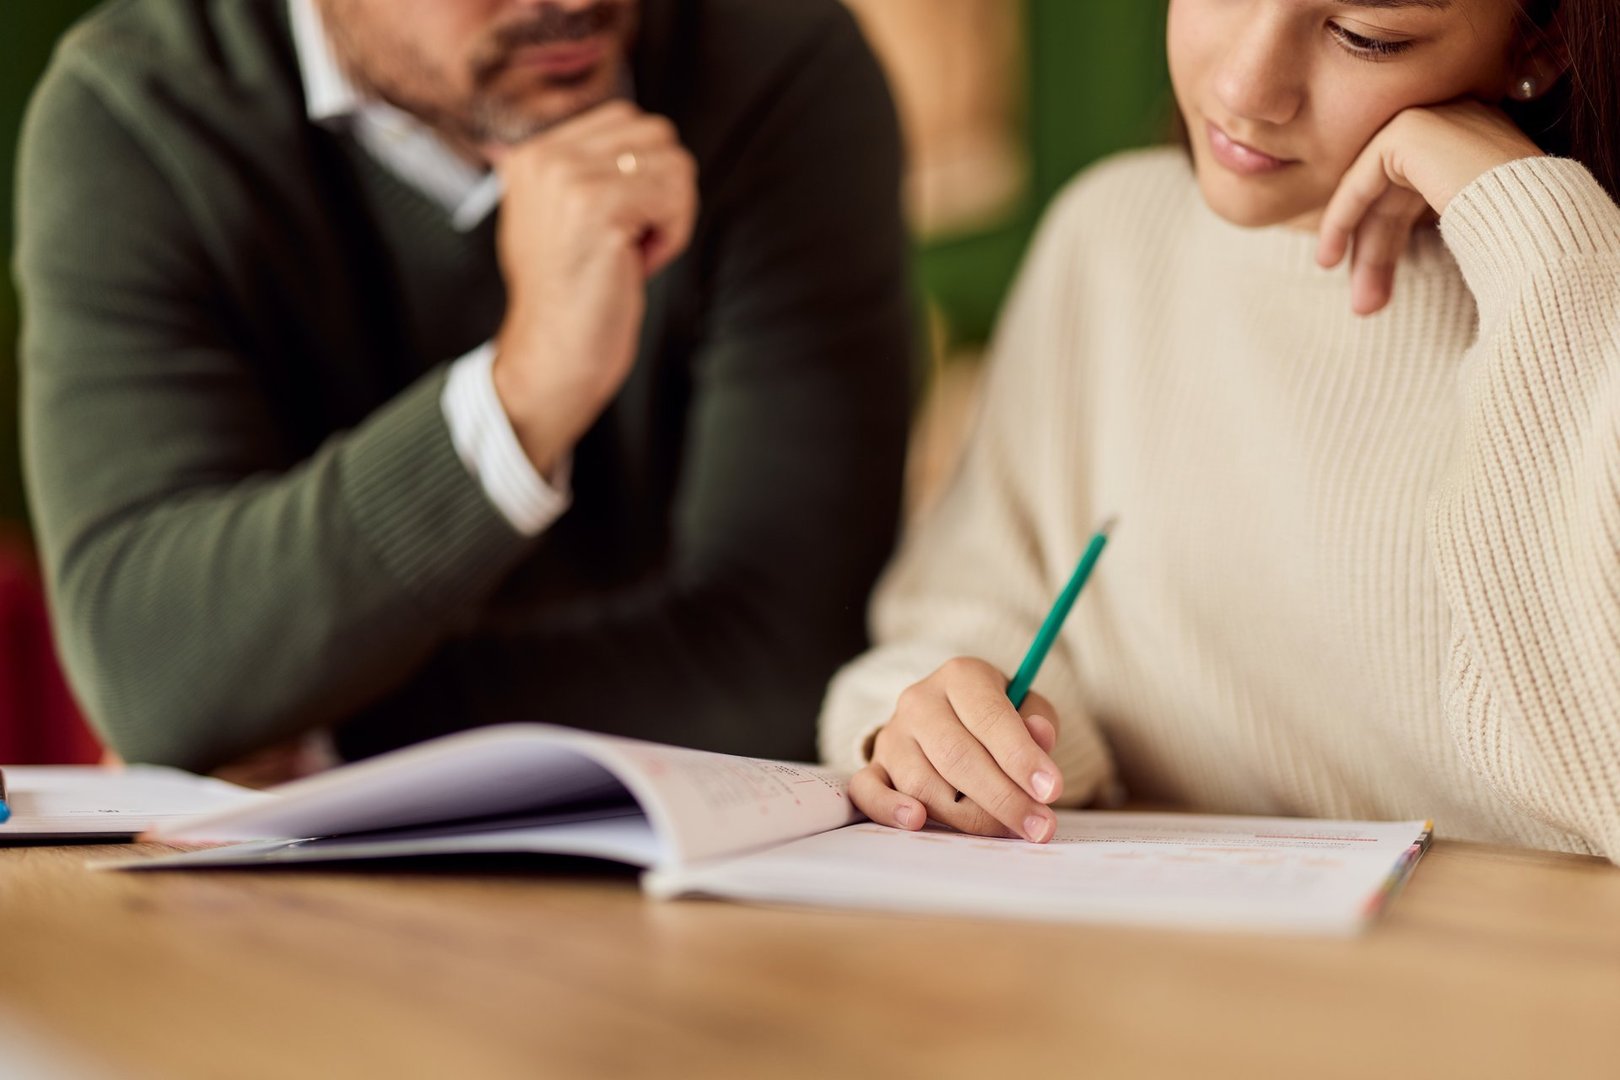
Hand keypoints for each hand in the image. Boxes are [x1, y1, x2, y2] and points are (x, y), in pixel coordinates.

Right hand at [486, 101, 697, 473]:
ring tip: (631, 253)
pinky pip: (676, 194)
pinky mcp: (598, 205)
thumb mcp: (563, 217)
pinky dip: (673, 235)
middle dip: (661, 189)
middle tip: (630, 240)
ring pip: (673, 162)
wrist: (552, 356)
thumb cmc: (571, 297)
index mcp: (533, 153)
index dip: (641, 174)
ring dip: (670, 214)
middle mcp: (544, 156)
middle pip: (655, 133)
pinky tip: (638, 264)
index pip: (626, 118)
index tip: (616, 226)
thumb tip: (648, 142)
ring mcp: (568, 177)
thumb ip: (590, 171)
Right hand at [849, 657, 1064, 841]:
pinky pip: (868, 789)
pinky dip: (888, 808)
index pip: (990, 718)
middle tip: (1038, 827)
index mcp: (961, 676)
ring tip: (1004, 831)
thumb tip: (1041, 737)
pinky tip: (916, 820)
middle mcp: (919, 701)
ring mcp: (892, 735)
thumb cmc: (994, 716)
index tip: (1051, 791)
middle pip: (957, 756)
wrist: (948, 714)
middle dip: (1003, 797)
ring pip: (922, 782)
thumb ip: (1037, 720)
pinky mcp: (875, 765)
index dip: (1021, 757)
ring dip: (967, 816)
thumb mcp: (1024, 705)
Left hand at [1316, 100, 1543, 315]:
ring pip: (1378, 192)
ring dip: (1362, 250)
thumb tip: (1400, 272)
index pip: (1420, 198)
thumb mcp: (1476, 233)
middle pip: (1397, 199)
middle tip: (1366, 308)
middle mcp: (1459, 125)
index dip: (1393, 247)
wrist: (1542, 217)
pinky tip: (1331, 256)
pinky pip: (1362, 177)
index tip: (1377, 295)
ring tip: (1358, 305)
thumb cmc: (1526, 236)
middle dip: (1379, 257)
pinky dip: (1343, 217)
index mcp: (1480, 148)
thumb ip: (1441, 234)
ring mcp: (1435, 120)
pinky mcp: (1410, 129)